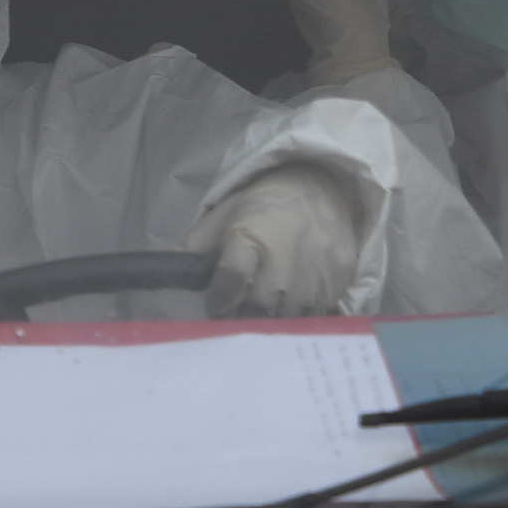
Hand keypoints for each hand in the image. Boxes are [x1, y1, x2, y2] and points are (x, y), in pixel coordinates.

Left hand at [191, 163, 368, 317]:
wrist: (320, 185)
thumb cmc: (263, 204)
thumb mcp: (223, 215)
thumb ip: (195, 248)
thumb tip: (168, 276)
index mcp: (252, 234)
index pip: (231, 277)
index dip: (217, 297)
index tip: (214, 302)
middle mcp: (287, 254)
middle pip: (259, 306)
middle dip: (241, 317)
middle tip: (234, 315)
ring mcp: (317, 270)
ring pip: (288, 317)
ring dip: (270, 322)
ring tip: (260, 313)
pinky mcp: (339, 280)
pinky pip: (315, 316)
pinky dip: (298, 318)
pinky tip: (288, 307)